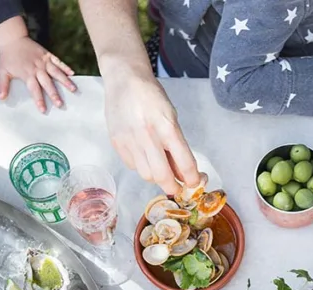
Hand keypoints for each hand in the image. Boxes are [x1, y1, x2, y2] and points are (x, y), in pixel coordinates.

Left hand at [0, 17, 75, 112]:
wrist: (12, 38)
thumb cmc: (7, 57)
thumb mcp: (2, 71)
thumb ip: (3, 85)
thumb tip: (1, 98)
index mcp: (27, 74)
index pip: (34, 89)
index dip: (39, 99)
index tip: (43, 110)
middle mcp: (37, 68)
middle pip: (47, 83)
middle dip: (54, 94)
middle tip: (60, 104)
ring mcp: (43, 61)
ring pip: (56, 72)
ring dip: (65, 81)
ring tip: (73, 89)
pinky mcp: (47, 54)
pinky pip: (58, 61)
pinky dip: (65, 67)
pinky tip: (72, 74)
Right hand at [101, 62, 198, 194]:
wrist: (124, 79)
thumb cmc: (151, 96)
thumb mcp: (171, 116)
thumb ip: (176, 144)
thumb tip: (183, 172)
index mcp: (166, 126)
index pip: (184, 161)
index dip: (192, 178)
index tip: (195, 183)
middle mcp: (147, 135)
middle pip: (162, 176)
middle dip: (173, 187)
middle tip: (178, 187)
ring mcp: (129, 140)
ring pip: (146, 175)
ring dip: (156, 177)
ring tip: (160, 168)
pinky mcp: (117, 143)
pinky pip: (132, 166)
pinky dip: (141, 166)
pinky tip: (144, 155)